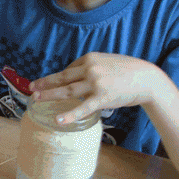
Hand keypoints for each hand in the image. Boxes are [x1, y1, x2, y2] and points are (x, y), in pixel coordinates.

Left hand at [29, 52, 160, 123]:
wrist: (148, 79)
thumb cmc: (128, 71)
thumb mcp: (107, 62)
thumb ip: (91, 66)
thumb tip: (76, 75)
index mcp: (90, 58)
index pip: (69, 69)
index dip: (59, 78)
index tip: (48, 82)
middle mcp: (90, 69)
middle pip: (62, 78)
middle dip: (45, 83)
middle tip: (31, 88)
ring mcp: (95, 84)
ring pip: (67, 91)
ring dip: (49, 95)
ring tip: (36, 99)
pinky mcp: (102, 98)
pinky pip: (82, 108)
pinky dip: (70, 115)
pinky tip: (59, 120)